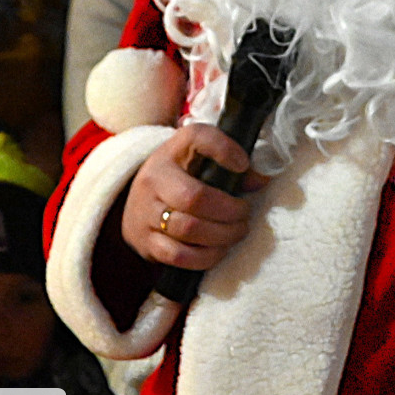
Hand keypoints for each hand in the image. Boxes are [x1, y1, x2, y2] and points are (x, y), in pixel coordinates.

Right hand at [121, 122, 255, 271]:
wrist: (133, 202)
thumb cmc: (178, 176)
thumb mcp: (198, 158)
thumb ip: (231, 165)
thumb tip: (261, 181)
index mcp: (171, 151)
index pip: (197, 138)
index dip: (224, 150)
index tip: (243, 165)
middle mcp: (153, 179)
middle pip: (194, 197)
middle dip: (229, 210)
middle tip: (245, 214)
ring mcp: (145, 212)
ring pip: (187, 229)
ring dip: (222, 235)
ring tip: (237, 232)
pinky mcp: (145, 242)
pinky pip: (178, 255)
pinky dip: (206, 256)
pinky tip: (219, 249)